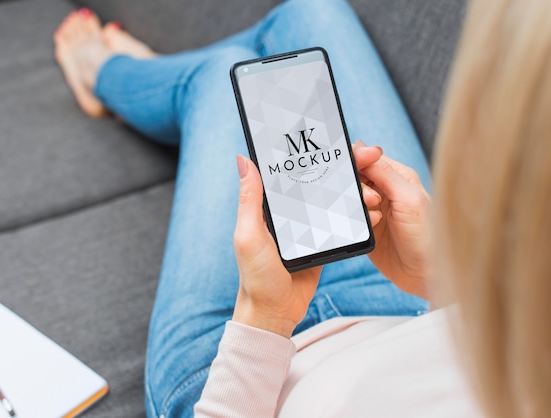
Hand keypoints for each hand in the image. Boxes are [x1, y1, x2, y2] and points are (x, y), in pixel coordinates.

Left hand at [231, 147, 386, 337]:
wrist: (275, 312)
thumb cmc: (256, 276)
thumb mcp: (248, 235)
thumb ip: (249, 200)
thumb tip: (243, 159)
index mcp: (268, 207)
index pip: (287, 171)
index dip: (305, 154)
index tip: (327, 139)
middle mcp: (287, 213)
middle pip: (314, 181)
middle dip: (338, 168)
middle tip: (362, 157)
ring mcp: (305, 227)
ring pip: (330, 199)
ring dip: (350, 191)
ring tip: (369, 186)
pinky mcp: (321, 242)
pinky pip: (339, 223)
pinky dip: (353, 215)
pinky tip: (368, 208)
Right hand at [355, 142, 430, 298]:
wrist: (425, 276)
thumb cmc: (427, 237)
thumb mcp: (408, 199)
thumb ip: (385, 173)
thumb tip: (364, 148)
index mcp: (397, 177)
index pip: (368, 159)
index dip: (357, 161)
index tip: (353, 169)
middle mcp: (384, 191)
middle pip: (354, 177)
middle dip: (356, 187)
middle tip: (371, 201)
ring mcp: (372, 210)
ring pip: (347, 197)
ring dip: (355, 205)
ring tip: (374, 218)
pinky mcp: (364, 228)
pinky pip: (346, 216)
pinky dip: (350, 220)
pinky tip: (369, 228)